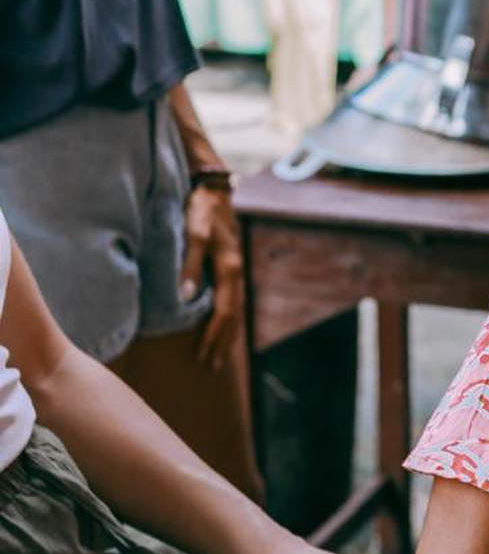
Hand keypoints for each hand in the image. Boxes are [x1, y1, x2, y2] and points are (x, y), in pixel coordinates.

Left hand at [179, 182, 243, 367]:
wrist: (212, 186)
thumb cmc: (199, 208)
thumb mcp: (193, 230)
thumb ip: (190, 262)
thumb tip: (186, 297)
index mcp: (229, 268)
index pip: (224, 312)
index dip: (214, 336)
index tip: (202, 357)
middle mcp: (236, 272)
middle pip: (233, 316)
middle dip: (223, 343)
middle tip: (211, 367)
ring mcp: (236, 268)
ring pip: (235, 309)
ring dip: (228, 333)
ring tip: (218, 355)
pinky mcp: (230, 264)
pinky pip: (232, 298)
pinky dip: (228, 317)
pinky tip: (221, 325)